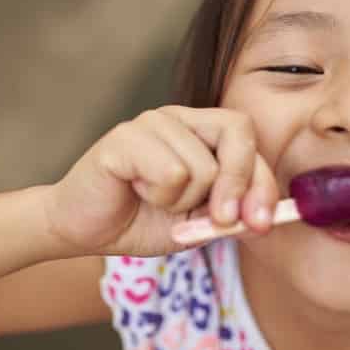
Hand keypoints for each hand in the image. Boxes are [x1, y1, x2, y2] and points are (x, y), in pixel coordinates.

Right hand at [44, 105, 279, 256]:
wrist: (85, 230)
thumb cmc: (142, 220)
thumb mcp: (198, 224)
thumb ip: (231, 215)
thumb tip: (264, 218)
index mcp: (201, 132)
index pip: (248, 140)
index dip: (262, 183)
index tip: (261, 223)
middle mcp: (179, 118)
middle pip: (237, 132)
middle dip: (238, 185)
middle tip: (221, 220)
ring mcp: (151, 123)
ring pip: (202, 166)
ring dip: (183, 202)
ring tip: (156, 200)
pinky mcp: (124, 138)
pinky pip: (171, 172)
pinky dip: (159, 196)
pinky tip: (137, 192)